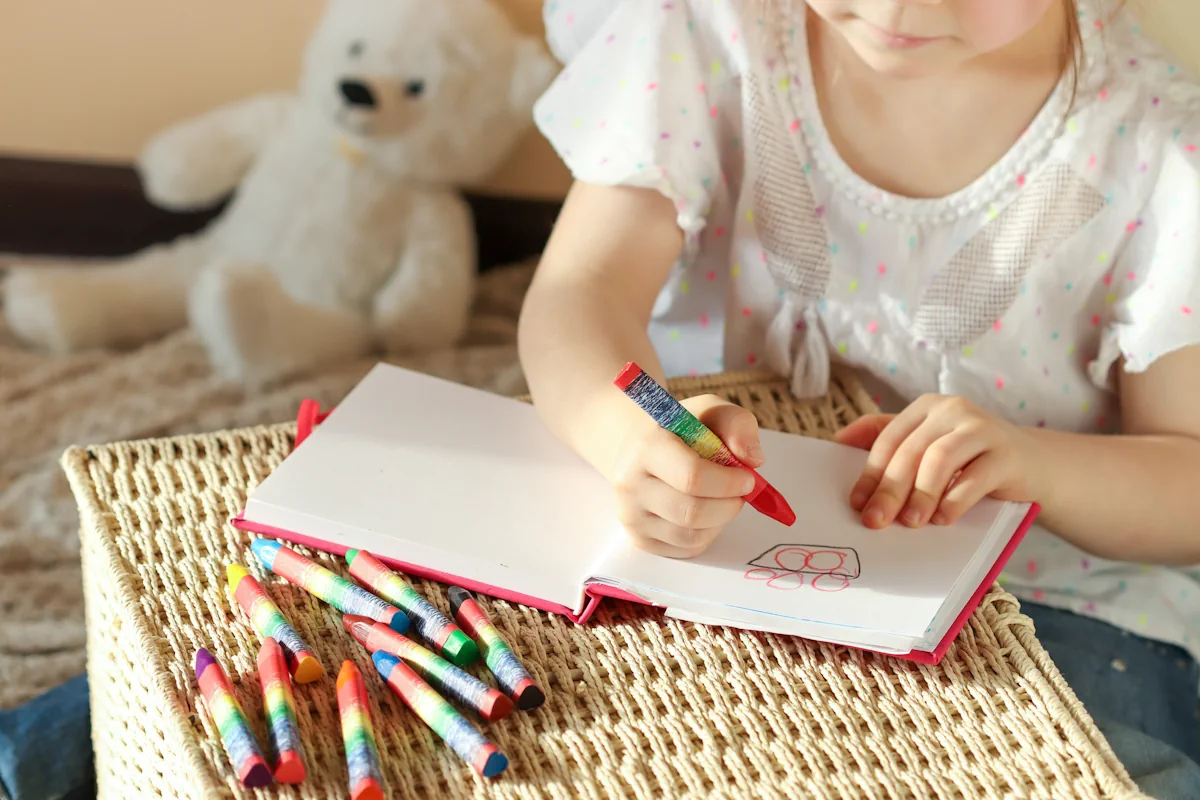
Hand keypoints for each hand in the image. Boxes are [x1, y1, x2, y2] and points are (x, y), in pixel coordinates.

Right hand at [610, 394, 762, 557]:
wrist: (640, 449)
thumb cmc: (681, 431)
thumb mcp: (711, 411)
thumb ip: (737, 425)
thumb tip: (752, 460)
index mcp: (646, 447)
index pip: (692, 476)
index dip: (729, 482)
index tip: (747, 477)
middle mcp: (630, 484)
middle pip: (692, 512)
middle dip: (729, 505)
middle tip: (741, 493)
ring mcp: (631, 515)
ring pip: (692, 536)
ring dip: (720, 521)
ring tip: (722, 500)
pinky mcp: (639, 539)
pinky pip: (687, 549)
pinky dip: (708, 534)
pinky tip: (706, 513)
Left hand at [833, 394, 1043, 528]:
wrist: (1033, 464)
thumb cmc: (969, 459)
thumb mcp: (929, 446)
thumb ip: (889, 441)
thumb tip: (836, 443)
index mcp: (926, 407)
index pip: (887, 439)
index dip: (869, 473)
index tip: (857, 504)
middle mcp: (952, 409)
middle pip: (910, 451)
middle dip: (889, 489)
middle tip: (876, 521)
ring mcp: (982, 428)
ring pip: (939, 459)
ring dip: (920, 494)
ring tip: (912, 522)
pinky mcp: (1007, 453)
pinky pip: (975, 477)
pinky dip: (955, 500)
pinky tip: (943, 518)